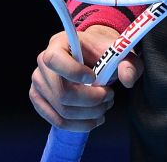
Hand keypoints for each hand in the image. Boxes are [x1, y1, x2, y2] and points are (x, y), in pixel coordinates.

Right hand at [29, 25, 144, 130]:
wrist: (91, 55)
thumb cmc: (102, 51)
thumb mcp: (119, 51)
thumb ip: (127, 62)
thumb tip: (127, 79)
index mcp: (58, 43)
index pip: (54, 59)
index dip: (74, 72)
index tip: (95, 77)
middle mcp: (43, 63)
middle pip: (62, 93)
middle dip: (91, 101)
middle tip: (109, 97)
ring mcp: (39, 83)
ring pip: (62, 110)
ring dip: (88, 114)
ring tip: (105, 107)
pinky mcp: (40, 100)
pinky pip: (57, 120)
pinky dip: (79, 124)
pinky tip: (94, 119)